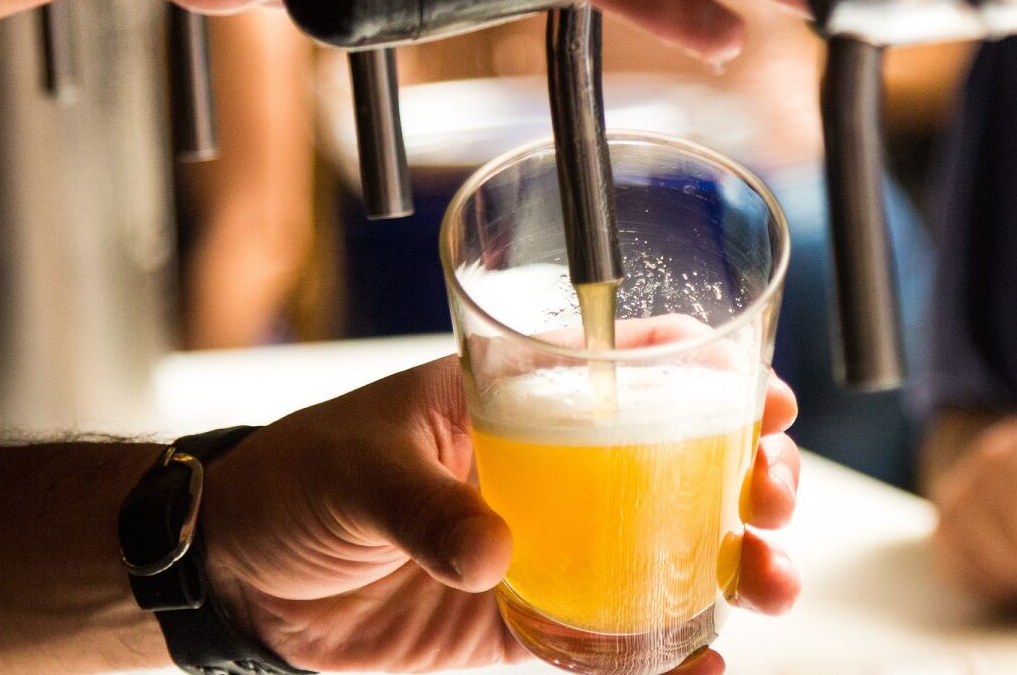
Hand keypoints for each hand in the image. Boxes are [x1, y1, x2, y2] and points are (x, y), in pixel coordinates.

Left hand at [201, 348, 800, 669]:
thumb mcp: (359, 470)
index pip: (622, 371)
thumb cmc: (295, 481)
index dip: (705, 375)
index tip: (765, 395)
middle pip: (672, 465)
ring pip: (662, 553)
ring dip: (733, 565)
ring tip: (774, 583)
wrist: (242, 573)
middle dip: (745, 474)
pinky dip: (662, 660)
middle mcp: (543, 472)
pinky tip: (708, 668)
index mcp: (509, 402)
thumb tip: (495, 558)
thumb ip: (424, 508)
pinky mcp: (520, 623)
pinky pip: (607, 642)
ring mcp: (543, 550)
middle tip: (771, 493)